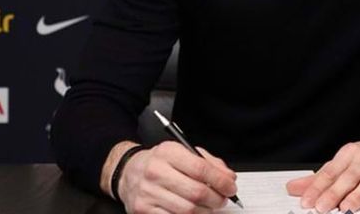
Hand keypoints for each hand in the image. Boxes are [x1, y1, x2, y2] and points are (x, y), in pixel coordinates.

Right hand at [117, 141, 237, 212]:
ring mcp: (148, 193)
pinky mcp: (143, 210)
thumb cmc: (160, 162)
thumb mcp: (183, 152)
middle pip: (196, 192)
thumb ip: (209, 163)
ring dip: (205, 211)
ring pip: (187, 210)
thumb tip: (229, 178)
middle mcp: (156, 172)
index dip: (220, 181)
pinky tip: (194, 212)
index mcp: (168, 152)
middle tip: (222, 199)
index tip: (230, 187)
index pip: (200, 168)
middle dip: (216, 199)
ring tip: (209, 207)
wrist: (128, 172)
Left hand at [286, 135, 359, 211]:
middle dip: (334, 193)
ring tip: (347, 207)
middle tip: (322, 207)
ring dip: (359, 194)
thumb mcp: (342, 164)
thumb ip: (319, 179)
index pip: (330, 172)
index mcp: (349, 154)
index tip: (307, 202)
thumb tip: (292, 188)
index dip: (317, 188)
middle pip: (348, 177)